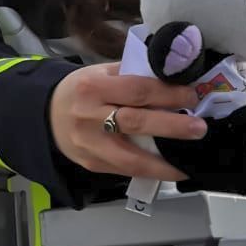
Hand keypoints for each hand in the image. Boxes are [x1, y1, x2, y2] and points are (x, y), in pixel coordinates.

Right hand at [48, 63, 206, 178]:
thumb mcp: (101, 74)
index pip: (136, 90)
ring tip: (187, 162)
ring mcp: (90, 145)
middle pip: (135, 122)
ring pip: (130, 158)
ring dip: (163, 163)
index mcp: (93, 87)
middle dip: (171, 126)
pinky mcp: (92, 164)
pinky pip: (125, 170)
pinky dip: (150, 171)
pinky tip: (170, 169)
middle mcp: (89, 116)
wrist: (46, 115)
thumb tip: (173, 80)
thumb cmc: (82, 90)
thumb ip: (131, 76)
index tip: (191, 96)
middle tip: (199, 128)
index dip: (166, 94)